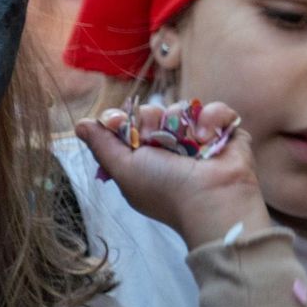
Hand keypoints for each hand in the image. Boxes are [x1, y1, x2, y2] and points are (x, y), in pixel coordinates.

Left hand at [76, 102, 272, 248]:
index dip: (120, 118)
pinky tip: (206, 137)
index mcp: (143, 157)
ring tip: (189, 141)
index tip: (117, 121)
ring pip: (182, 107)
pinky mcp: (225, 132)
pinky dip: (211, 119)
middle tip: (154, 138)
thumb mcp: (124, 169)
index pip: (127, 123)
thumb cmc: (165, 190)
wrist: (212, 199)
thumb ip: (102, 146)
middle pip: (152, 111)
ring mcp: (198, 138)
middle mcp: (170, 146)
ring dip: (181, 122)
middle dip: (150, 119)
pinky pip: (215, 108)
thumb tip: (81, 124)